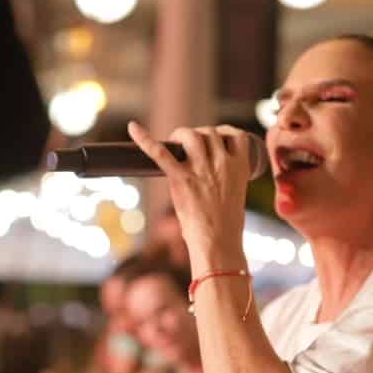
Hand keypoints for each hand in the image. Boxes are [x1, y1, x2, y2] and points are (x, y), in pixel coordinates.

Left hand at [128, 120, 251, 271]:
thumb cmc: (226, 228)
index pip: (236, 135)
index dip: (223, 133)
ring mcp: (201, 171)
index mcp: (240, 168)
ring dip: (181, 135)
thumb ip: (225, 182)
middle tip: (188, 146)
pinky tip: (132, 128)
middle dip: (199, 134)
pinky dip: (144, 139)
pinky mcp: (180, 180)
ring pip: (190, 135)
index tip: (215, 139)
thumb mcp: (235, 196)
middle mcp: (223, 164)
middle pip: (210, 132)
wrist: (218, 244)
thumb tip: (208, 178)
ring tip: (174, 143)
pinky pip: (160, 153)